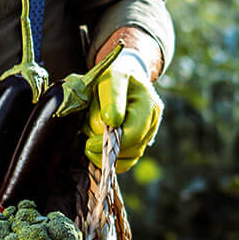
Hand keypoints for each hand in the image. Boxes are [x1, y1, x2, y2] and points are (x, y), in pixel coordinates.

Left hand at [86, 48, 160, 172]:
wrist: (123, 80)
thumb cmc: (114, 78)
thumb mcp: (110, 78)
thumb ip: (111, 97)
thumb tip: (112, 122)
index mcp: (149, 105)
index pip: (134, 133)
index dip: (112, 142)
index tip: (88, 143)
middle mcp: (152, 123)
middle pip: (130, 148)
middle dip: (104, 145)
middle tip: (86, 136)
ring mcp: (148, 135)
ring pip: (127, 157)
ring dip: (104, 151)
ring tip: (91, 136)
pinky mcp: (139, 144)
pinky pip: (126, 162)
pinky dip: (109, 159)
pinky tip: (96, 149)